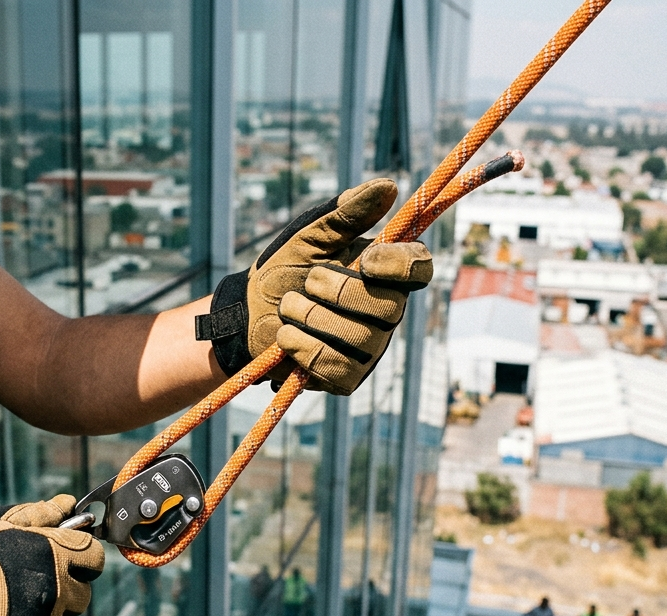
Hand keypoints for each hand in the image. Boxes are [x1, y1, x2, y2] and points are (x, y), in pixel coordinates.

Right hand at [0, 497, 103, 615]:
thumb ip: (36, 516)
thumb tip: (65, 505)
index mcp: (51, 557)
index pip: (92, 557)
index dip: (77, 555)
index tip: (62, 557)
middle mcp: (53, 597)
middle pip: (80, 594)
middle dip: (62, 587)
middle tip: (25, 582)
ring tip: (5, 607)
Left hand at [196, 179, 431, 394]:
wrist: (247, 312)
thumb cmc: (284, 268)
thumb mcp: (310, 234)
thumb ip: (345, 213)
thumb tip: (387, 186)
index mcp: (384, 274)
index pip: (420, 269)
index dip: (399, 266)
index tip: (365, 258)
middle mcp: (386, 312)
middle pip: (388, 306)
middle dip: (338, 292)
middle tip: (307, 282)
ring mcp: (369, 348)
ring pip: (360, 338)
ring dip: (311, 318)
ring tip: (288, 308)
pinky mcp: (347, 378)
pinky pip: (338, 367)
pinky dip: (305, 349)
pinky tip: (287, 338)